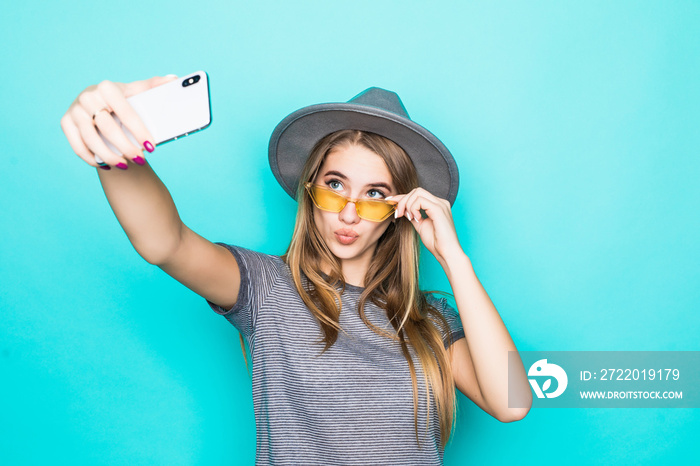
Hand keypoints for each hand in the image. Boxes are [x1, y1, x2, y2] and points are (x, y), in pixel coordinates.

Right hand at [60, 74, 177, 169]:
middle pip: (108, 128)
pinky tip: (106, 165)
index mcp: (107, 87)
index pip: (126, 112)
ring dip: (109, 156)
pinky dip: (91, 158)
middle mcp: (88, 96)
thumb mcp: (135, 91)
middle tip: (140, 159)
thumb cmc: (121, 100)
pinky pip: (77, 146)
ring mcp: (74, 110)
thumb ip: (153, 86)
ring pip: (91, 139)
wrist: (97, 105)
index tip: (151, 147)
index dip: (140, 131)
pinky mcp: (65, 122)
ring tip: (125, 165)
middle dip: (125, 147)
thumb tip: (174, 79)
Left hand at [387, 188, 464, 265]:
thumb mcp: (420, 225)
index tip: (390, 201)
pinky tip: (416, 219)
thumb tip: (402, 209)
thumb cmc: (436, 242)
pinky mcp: (439, 209)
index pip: (417, 195)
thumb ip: (412, 215)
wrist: (446, 253)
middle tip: (398, 214)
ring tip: (408, 218)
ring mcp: (440, 204)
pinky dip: (413, 208)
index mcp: (437, 205)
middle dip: (403, 200)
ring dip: (407, 204)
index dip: (402, 197)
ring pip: (417, 193)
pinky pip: (420, 201)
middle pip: (416, 191)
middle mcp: (440, 202)